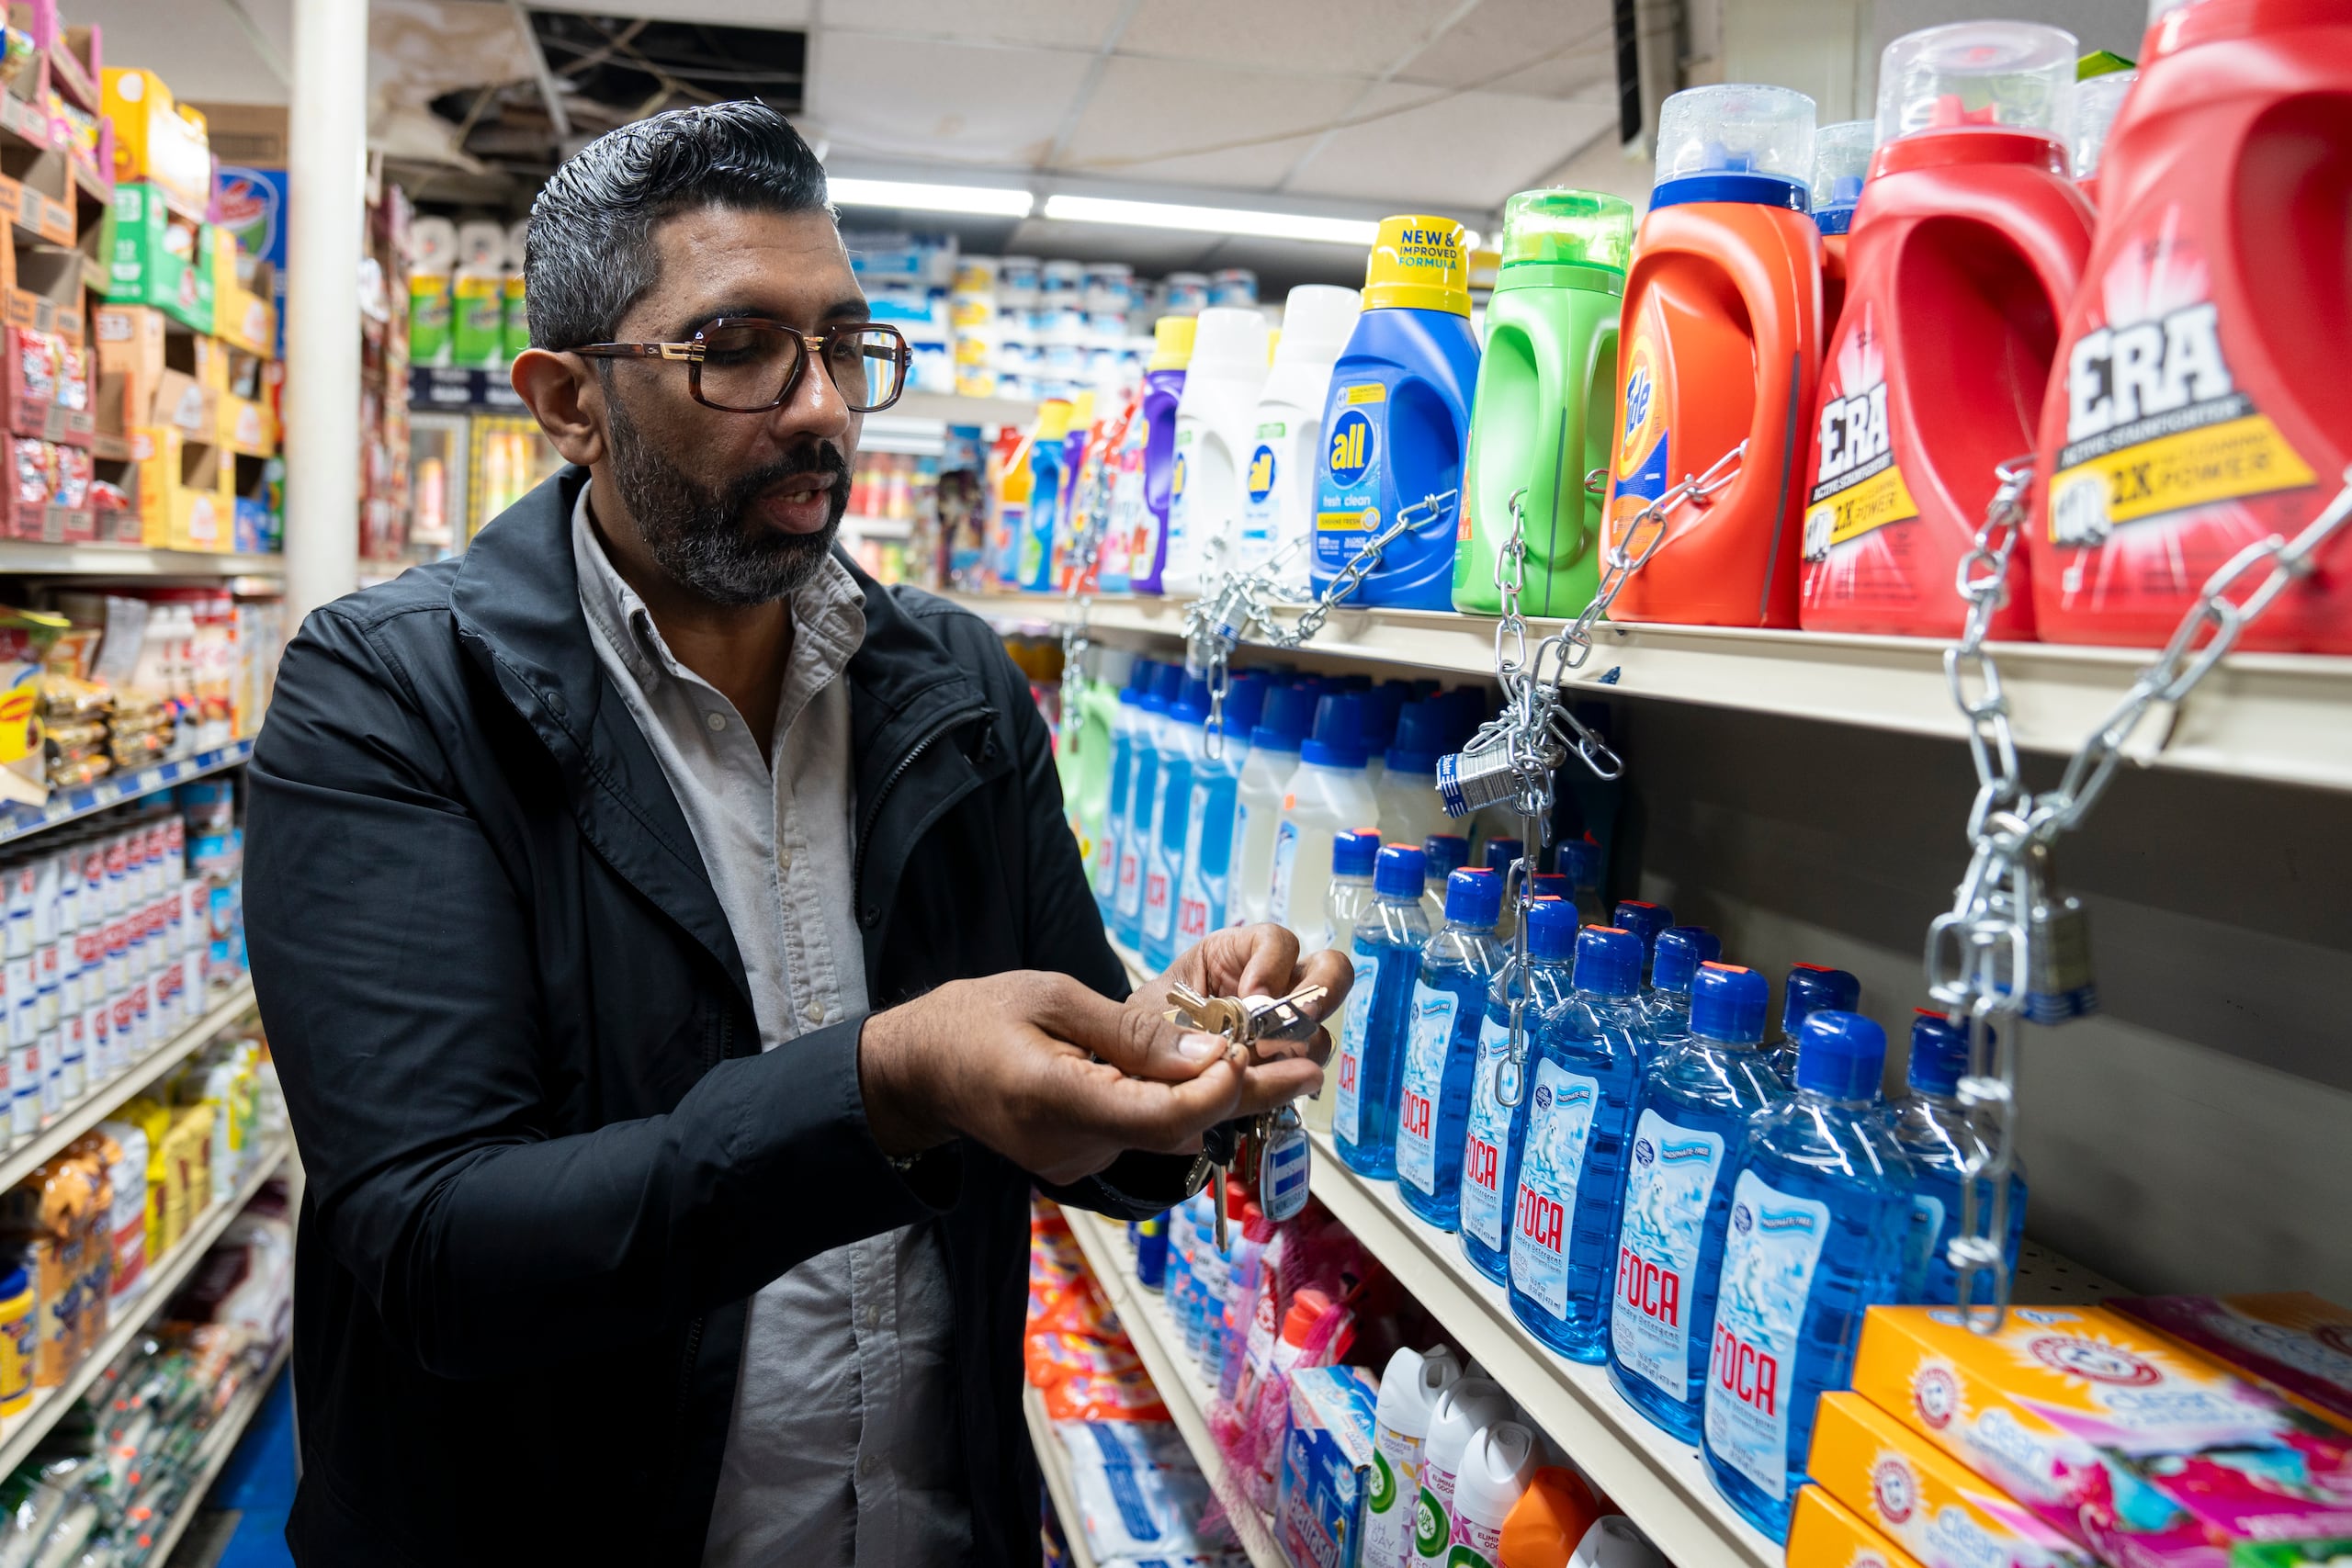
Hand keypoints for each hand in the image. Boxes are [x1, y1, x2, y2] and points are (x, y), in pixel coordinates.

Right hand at [857, 969, 1319, 1184]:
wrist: (918, 1070)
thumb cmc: (979, 1018)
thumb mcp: (1054, 999)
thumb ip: (1132, 1034)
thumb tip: (1211, 1053)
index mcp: (1056, 1099)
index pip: (1159, 1117)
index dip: (1217, 1092)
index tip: (1252, 1054)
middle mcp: (1071, 1146)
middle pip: (1176, 1132)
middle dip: (1243, 1096)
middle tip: (1307, 1065)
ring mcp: (1074, 1162)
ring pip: (1165, 1137)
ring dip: (1215, 1100)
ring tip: (1271, 1060)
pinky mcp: (1077, 1161)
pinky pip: (1141, 1136)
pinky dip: (1176, 1105)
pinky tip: (1203, 1073)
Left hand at [1140, 923, 1353, 1072]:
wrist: (1137, 1072)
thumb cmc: (1143, 1030)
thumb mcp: (1148, 1015)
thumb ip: (1177, 1028)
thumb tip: (1218, 1047)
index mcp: (1235, 955)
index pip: (1277, 941)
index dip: (1274, 963)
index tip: (1254, 995)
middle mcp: (1270, 984)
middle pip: (1327, 969)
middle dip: (1321, 992)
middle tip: (1300, 1020)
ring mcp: (1282, 1025)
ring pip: (1322, 1023)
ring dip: (1306, 1043)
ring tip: (1273, 1062)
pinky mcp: (1284, 1063)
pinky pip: (1308, 1066)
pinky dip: (1296, 1076)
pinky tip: (1270, 1084)